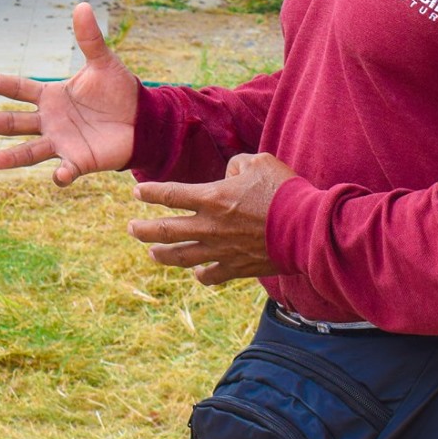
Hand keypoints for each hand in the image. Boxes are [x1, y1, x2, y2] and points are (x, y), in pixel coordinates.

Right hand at [0, 2, 140, 185]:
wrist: (141, 120)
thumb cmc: (118, 91)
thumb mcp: (103, 62)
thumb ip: (90, 39)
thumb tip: (82, 5)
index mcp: (50, 96)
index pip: (17, 89)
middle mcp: (49, 121)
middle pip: (12, 122)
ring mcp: (61, 142)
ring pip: (30, 151)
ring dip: (12, 157)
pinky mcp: (79, 161)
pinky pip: (67, 170)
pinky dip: (62, 175)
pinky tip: (59, 177)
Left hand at [128, 152, 298, 284]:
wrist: (307, 228)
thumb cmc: (284, 191)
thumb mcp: (259, 162)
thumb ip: (237, 165)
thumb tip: (229, 175)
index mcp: (212, 198)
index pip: (170, 194)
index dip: (150, 193)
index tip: (136, 193)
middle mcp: (210, 227)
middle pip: (165, 230)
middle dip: (143, 229)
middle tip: (130, 229)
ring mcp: (221, 251)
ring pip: (181, 257)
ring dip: (163, 254)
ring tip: (152, 253)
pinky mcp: (238, 268)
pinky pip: (211, 275)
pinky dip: (201, 275)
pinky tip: (197, 273)